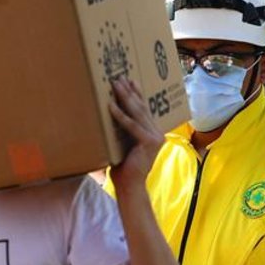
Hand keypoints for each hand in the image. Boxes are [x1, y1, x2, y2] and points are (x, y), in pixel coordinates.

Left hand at [108, 77, 164, 191]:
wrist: (130, 187)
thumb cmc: (123, 170)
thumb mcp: (122, 145)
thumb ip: (121, 133)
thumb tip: (107, 116)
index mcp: (153, 134)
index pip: (144, 111)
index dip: (136, 95)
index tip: (129, 82)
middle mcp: (157, 134)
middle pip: (141, 108)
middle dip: (129, 92)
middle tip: (119, 77)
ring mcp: (156, 137)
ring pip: (137, 113)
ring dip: (125, 97)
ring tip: (115, 85)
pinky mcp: (149, 142)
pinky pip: (132, 125)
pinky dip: (120, 115)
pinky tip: (110, 105)